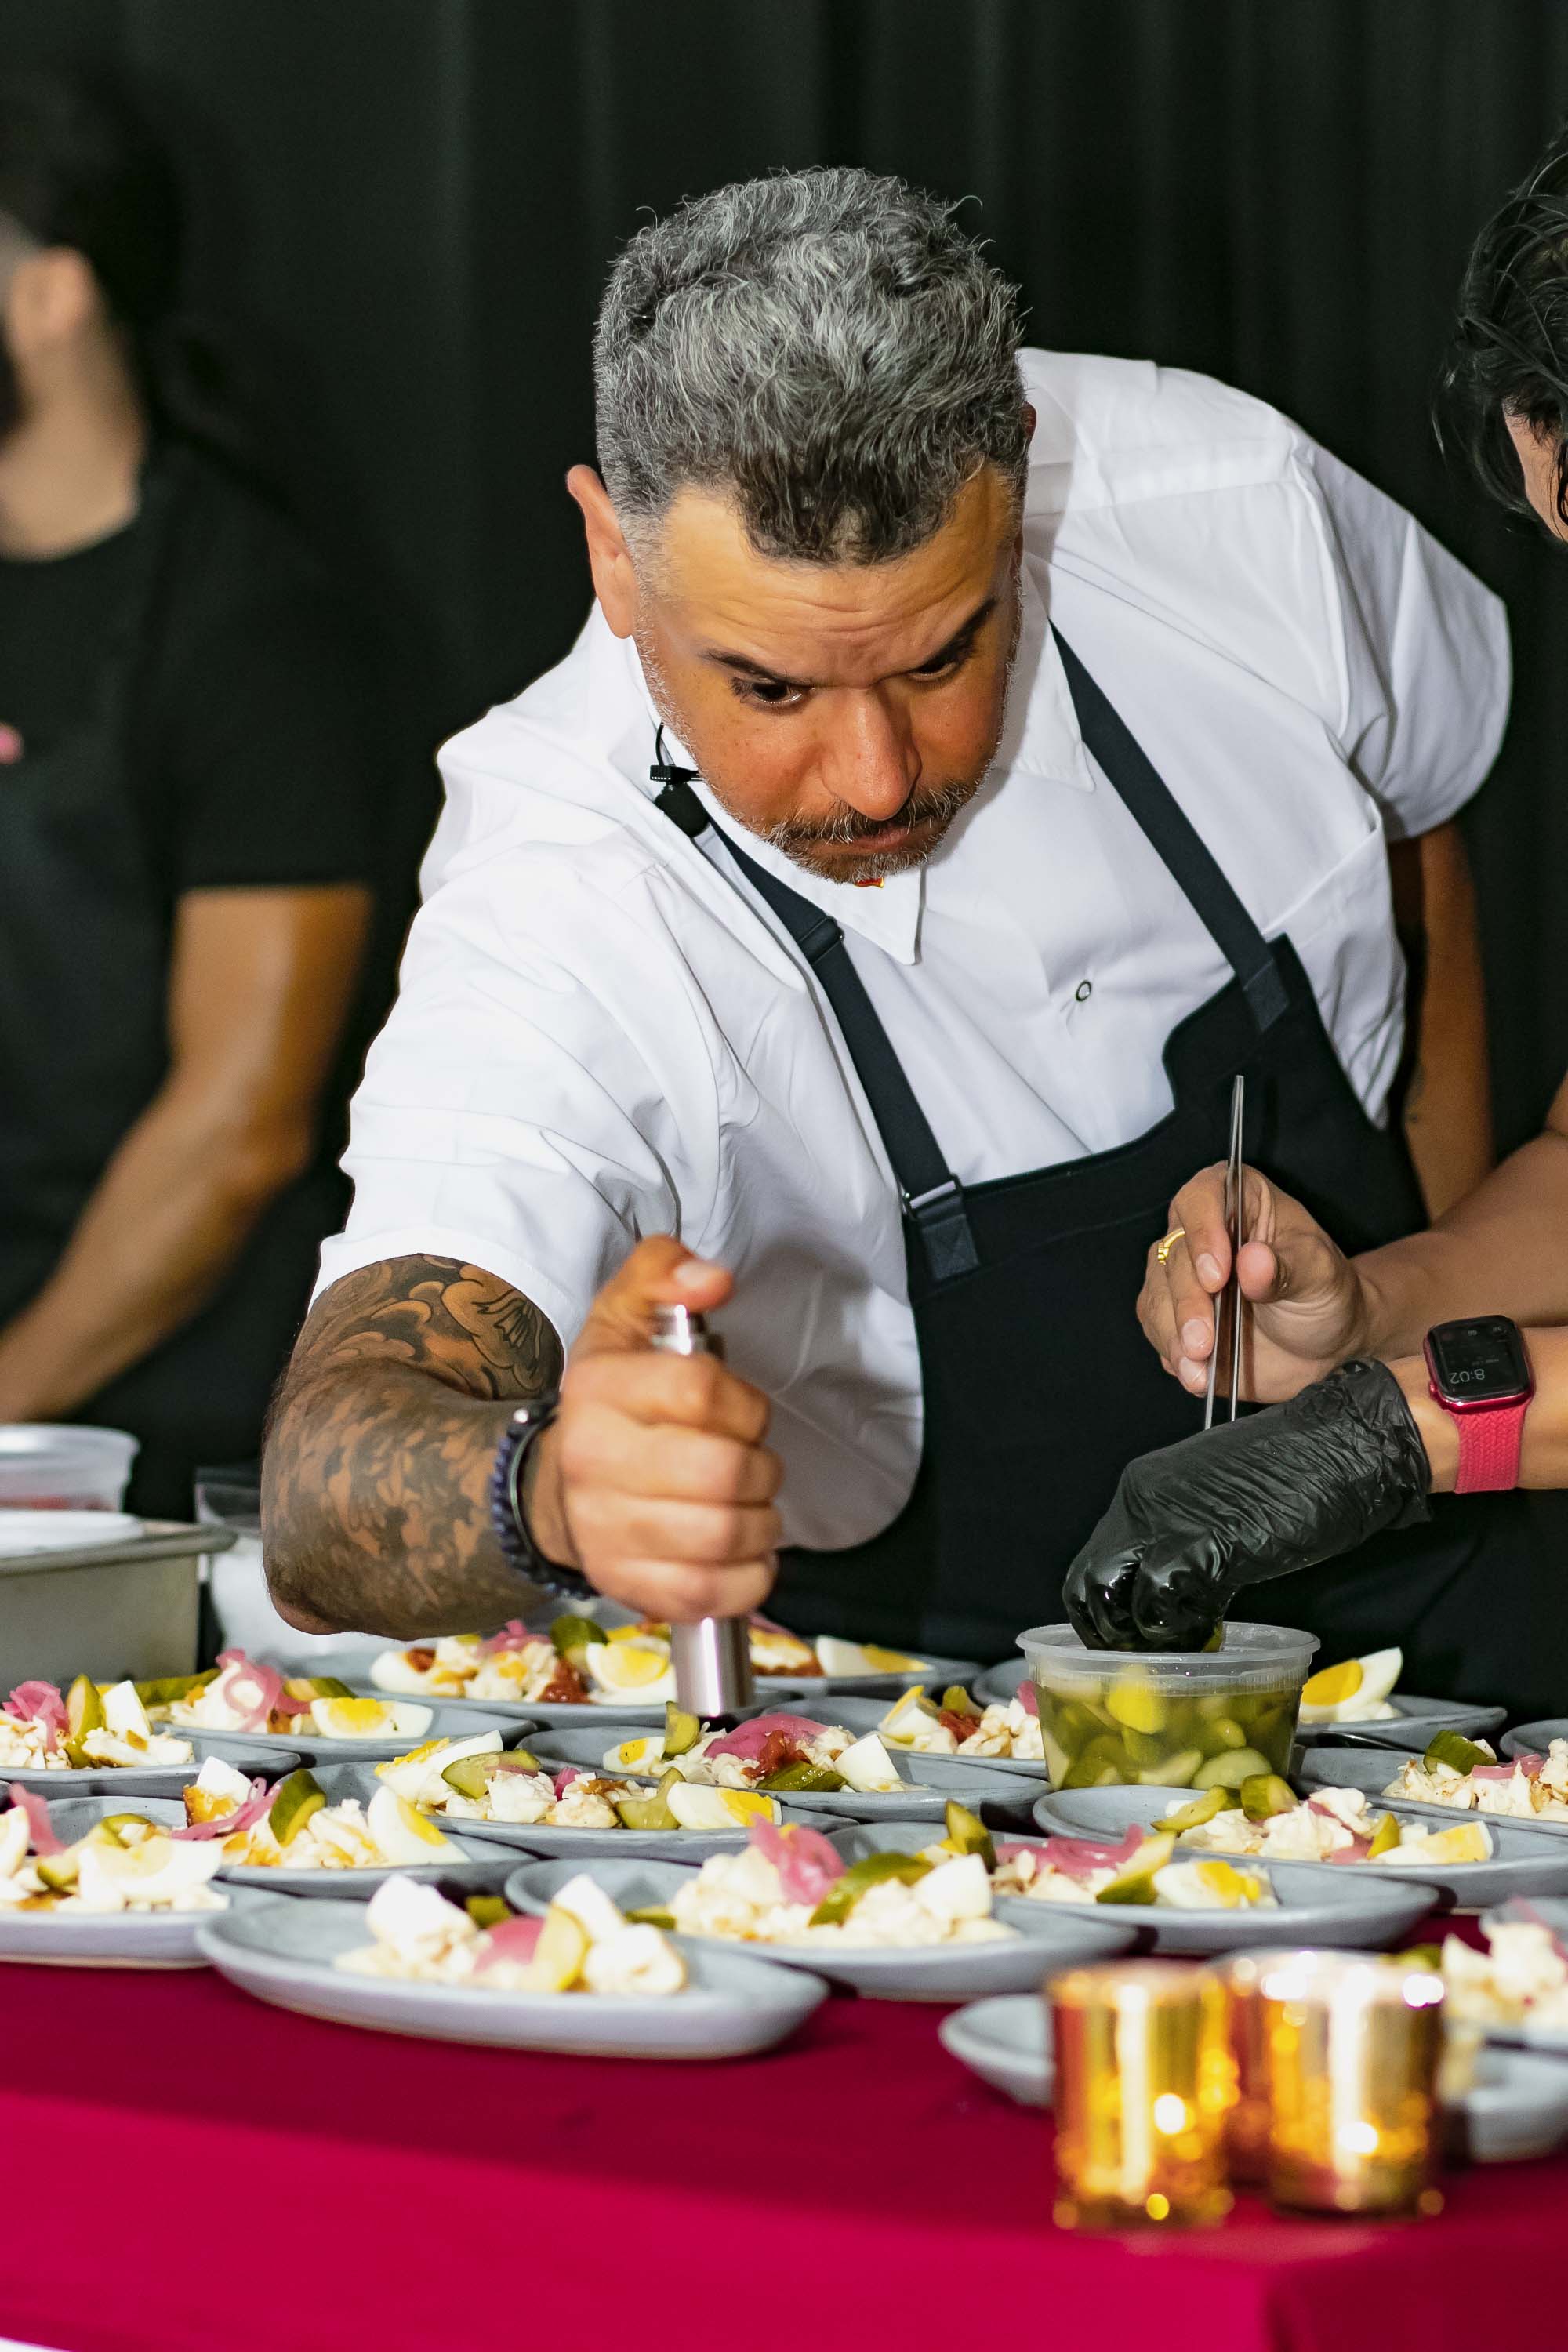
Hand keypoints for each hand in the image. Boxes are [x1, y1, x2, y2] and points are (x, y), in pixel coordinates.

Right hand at [527, 1237, 781, 1624]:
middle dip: (762, 1468)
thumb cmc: (612, 1399)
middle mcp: (595, 1462)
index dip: (747, 1404)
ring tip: (752, 1508)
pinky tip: (747, 1555)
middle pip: (722, 1472)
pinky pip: (708, 1594)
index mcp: (599, 1389)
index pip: (702, 1391)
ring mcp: (606, 1531)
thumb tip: (713, 1279)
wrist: (555, 1484)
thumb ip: (664, 1273)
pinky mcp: (624, 1585)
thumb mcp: (626, 1315)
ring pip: (721, 1536)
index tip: (745, 1412)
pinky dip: (750, 1579)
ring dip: (762, 1523)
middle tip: (754, 1466)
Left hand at [1062, 1359, 1431, 1649]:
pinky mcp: (1199, 1545)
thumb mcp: (1222, 1504)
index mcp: (1142, 1487)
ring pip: (1111, 1598)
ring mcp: (1164, 1521)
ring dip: (1140, 1636)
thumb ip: (1190, 1541)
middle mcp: (1139, 1500)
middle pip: (1087, 1584)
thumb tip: (1179, 1592)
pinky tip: (1209, 1632)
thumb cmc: (1298, 1472)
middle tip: (1147, 1657)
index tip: (1136, 1635)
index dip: (1110, 1608)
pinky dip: (1176, 1630)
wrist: (1345, 1446)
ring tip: (1180, 1649)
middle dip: (1110, 1632)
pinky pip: (1158, 1603)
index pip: (1096, 1559)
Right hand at [1139, 1164, 1370, 1403]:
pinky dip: (1174, 1353)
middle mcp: (1201, 1231)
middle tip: (1205, 1337)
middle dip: (1188, 1300)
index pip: (1201, 1198)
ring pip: (1157, 1295)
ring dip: (1174, 1332)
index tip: (1217, 1275)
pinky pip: (1158, 1329)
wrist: (1323, 1343)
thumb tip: (1253, 1261)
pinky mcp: (1174, 1315)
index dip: (1202, 1232)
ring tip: (1200, 1362)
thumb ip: (1288, 1268)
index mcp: (1238, 1200)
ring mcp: (1182, 1276)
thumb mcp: (1320, 1274)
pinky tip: (1196, 1373)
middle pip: (1172, 1254)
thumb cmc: (1325, 1293)